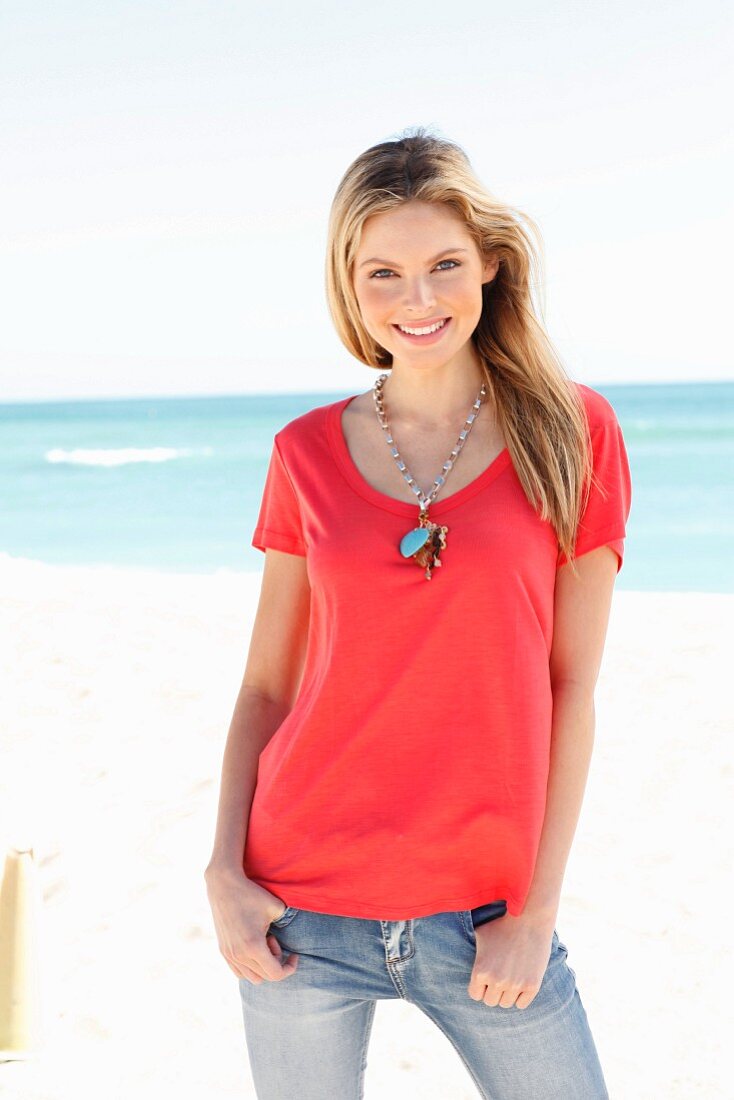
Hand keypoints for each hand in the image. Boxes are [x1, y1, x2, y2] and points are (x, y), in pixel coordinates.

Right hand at [204, 864, 299, 984]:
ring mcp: (229, 954)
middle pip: (265, 976)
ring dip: (262, 965)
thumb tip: (295, 936)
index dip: (289, 968)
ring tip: (263, 942)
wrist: (224, 885)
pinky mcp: (223, 951)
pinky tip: (253, 946)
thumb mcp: (277, 907)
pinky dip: (251, 966)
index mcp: (254, 946)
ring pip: (252, 977)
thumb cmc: (252, 894)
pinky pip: (239, 972)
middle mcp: (239, 955)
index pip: (276, 974)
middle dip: (276, 962)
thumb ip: (288, 924)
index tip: (294, 955)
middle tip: (275, 939)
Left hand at [468, 911, 554, 1009]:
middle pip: (490, 1001)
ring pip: (506, 1003)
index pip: (475, 995)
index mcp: (480, 971)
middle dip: (493, 991)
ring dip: (506, 994)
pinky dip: (520, 996)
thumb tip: (450, 951)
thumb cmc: (501, 924)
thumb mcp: (479, 934)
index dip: (480, 987)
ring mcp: (515, 984)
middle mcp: (497, 981)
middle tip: (499, 977)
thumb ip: (467, 947)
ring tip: (510, 978)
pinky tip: (520, 982)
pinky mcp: (532, 985)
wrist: (529, 918)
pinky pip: (522, 1004)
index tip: (486, 978)